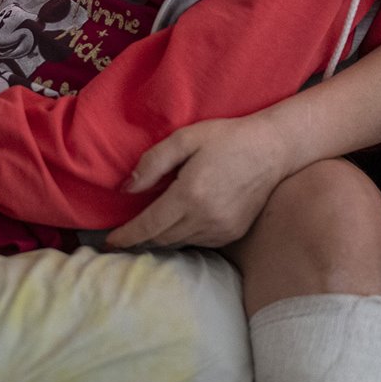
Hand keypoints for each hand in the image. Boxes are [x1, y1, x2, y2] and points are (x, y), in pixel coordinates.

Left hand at [105, 115, 292, 249]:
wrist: (272, 149)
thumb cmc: (226, 138)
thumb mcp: (184, 139)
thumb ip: (152, 163)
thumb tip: (125, 189)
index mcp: (190, 195)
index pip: (148, 226)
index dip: (126, 236)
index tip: (108, 242)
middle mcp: (205, 218)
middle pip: (161, 239)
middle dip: (139, 239)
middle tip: (123, 235)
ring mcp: (221, 229)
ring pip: (179, 243)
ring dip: (160, 238)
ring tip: (146, 230)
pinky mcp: (232, 233)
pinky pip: (198, 242)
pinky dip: (183, 236)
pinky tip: (178, 223)